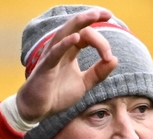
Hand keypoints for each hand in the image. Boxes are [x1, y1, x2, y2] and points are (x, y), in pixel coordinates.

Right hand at [15, 8, 117, 122]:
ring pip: (64, 33)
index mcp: (70, 51)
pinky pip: (55, 52)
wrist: (38, 110)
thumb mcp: (84, 84)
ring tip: (93, 15)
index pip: (87, 35)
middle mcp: (60, 49)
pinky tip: (75, 38)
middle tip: (107, 13)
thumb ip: (99, 72)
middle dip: (91, 17)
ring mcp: (51, 56)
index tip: (109, 57)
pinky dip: (65, 44)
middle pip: (76, 27)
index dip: (101, 42)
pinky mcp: (45, 67)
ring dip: (79, 23)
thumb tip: (115, 59)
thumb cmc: (56, 95)